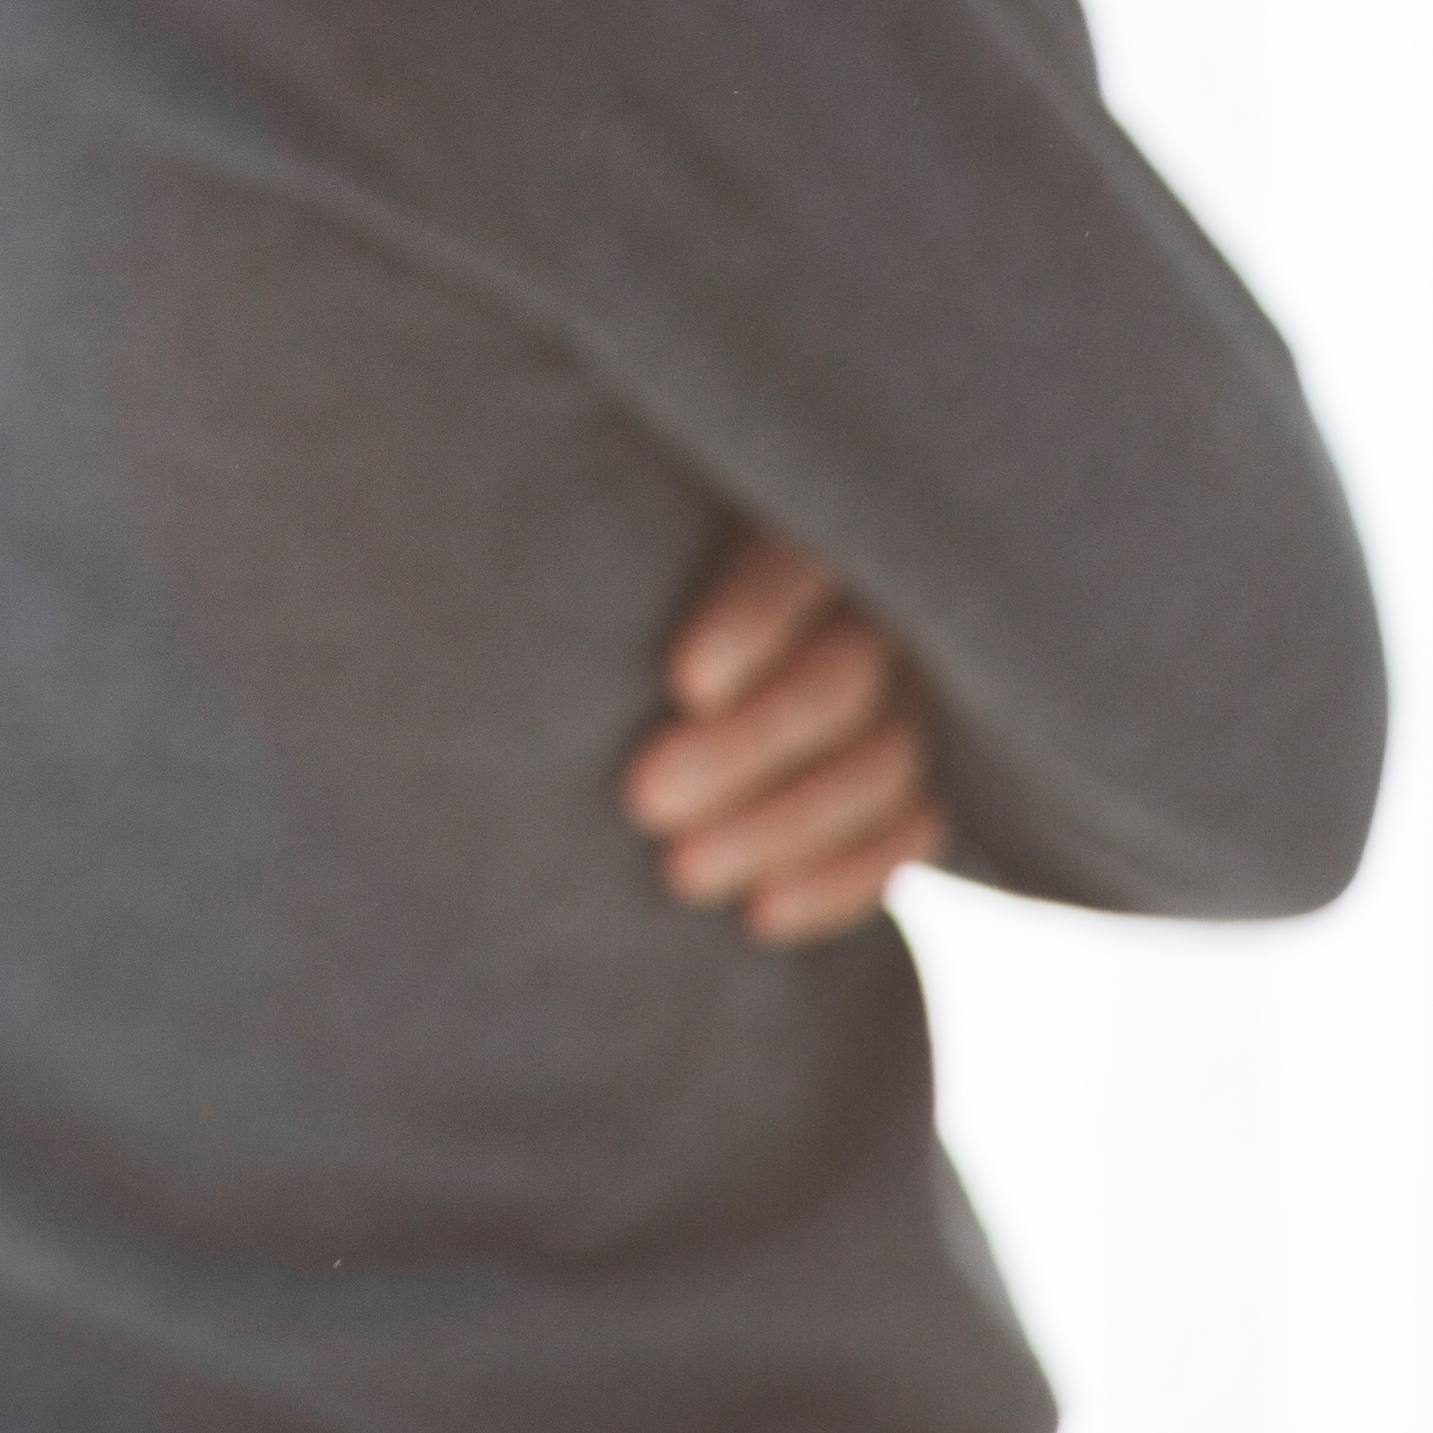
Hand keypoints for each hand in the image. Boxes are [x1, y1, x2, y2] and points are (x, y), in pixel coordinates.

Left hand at [624, 530, 947, 949]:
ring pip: (884, 762)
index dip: (752, 619)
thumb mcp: (626, 525)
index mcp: (810, 514)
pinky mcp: (935, 767)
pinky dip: (843, 881)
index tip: (682, 682)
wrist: (686, 625)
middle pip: (840, 675)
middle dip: (745, 748)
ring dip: (783, 828)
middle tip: (640, 802)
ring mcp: (924, 685)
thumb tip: (497, 514)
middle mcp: (887, 595)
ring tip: (680, 874)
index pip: (798, 560)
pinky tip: (762, 918)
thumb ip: (599, 530)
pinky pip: (914, 831)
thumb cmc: (624, 552)